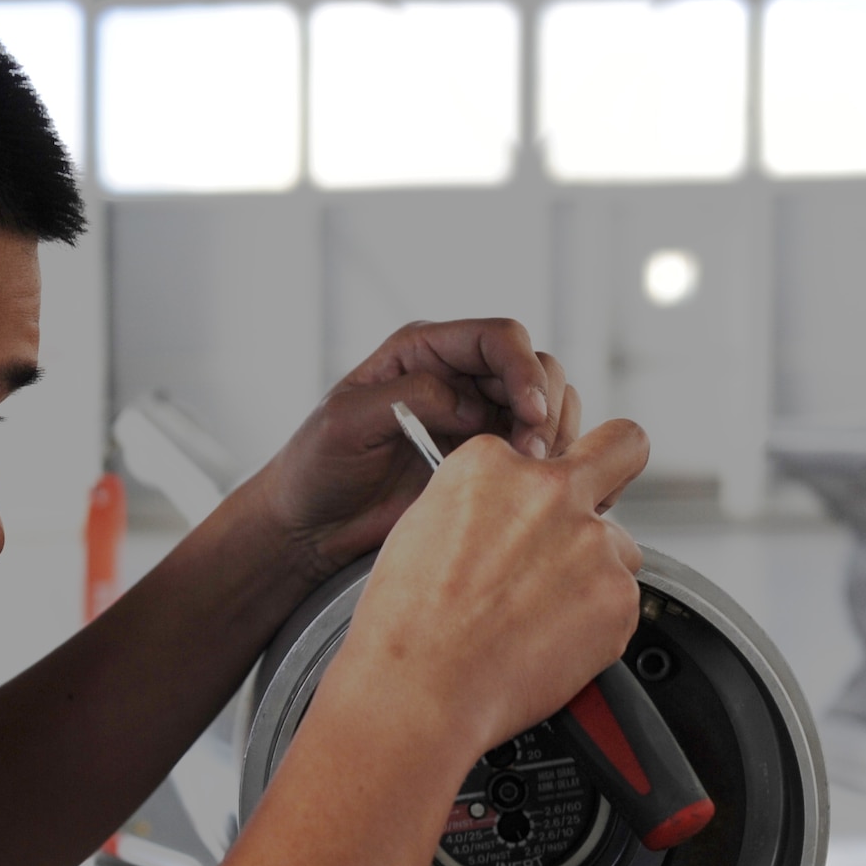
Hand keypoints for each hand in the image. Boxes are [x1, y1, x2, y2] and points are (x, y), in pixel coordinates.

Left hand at [247, 319, 584, 581]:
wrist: (311, 527)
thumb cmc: (316, 468)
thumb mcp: (345, 422)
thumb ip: (408, 397)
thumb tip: (467, 402)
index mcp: (423, 351)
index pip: (498, 338)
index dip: (524, 369)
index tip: (530, 413)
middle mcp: (458, 376)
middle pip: (537, 367)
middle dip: (545, 407)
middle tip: (532, 455)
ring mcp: (477, 417)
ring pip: (550, 405)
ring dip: (554, 436)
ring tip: (531, 473)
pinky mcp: (486, 458)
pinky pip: (540, 447)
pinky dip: (550, 463)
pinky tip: (533, 486)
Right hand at [326, 417, 647, 761]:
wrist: (419, 691)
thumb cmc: (406, 625)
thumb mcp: (420, 531)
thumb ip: (479, 504)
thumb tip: (506, 514)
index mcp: (490, 465)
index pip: (537, 453)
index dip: (531, 487)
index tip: (524, 514)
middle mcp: (548, 490)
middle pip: (623, 447)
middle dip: (615, 470)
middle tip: (601, 501)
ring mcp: (590, 542)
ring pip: (618, 546)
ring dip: (591, 571)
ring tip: (538, 615)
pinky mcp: (618, 596)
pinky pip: (620, 601)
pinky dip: (593, 623)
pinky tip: (546, 641)